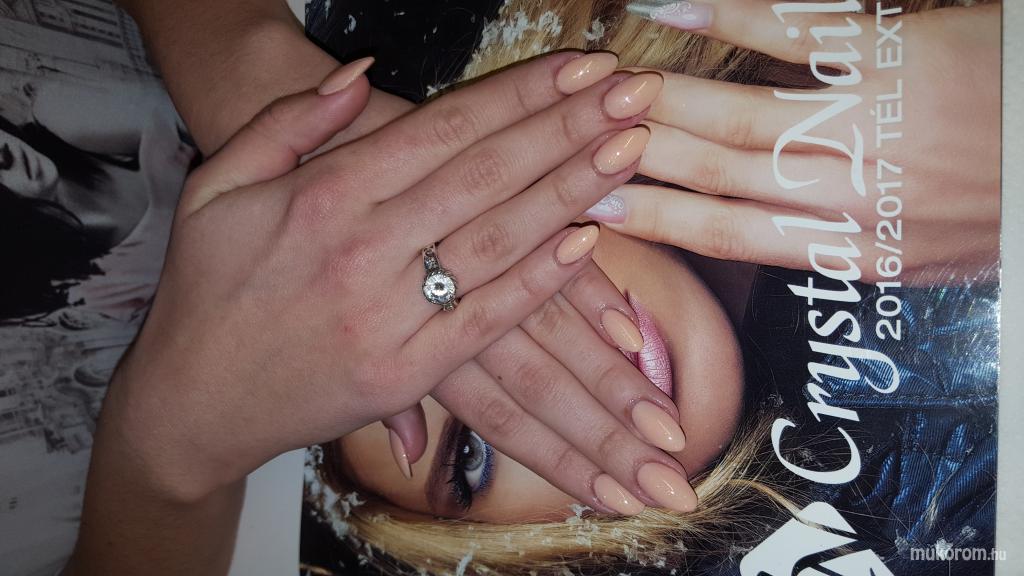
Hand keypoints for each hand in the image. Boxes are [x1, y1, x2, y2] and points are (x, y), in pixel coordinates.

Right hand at [97, 53, 683, 514]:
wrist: (189, 402)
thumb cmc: (205, 291)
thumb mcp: (216, 188)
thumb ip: (287, 125)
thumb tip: (357, 73)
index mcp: (321, 196)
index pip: (443, 129)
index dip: (519, 94)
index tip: (579, 69)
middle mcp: (362, 250)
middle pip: (486, 175)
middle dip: (566, 129)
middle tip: (631, 95)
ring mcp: (389, 316)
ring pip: (499, 240)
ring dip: (570, 191)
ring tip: (628, 150)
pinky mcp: (406, 373)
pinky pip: (487, 319)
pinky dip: (540, 282)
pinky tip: (588, 242)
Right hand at [589, 1, 999, 283]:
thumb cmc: (1010, 206)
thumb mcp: (931, 256)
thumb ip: (850, 242)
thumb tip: (778, 228)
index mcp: (856, 248)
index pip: (728, 235)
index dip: (654, 220)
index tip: (596, 208)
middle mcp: (847, 194)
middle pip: (713, 174)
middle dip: (636, 156)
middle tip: (576, 140)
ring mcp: (866, 124)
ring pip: (736, 116)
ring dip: (662, 97)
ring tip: (605, 85)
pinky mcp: (890, 57)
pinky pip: (792, 36)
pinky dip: (728, 21)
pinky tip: (673, 11)